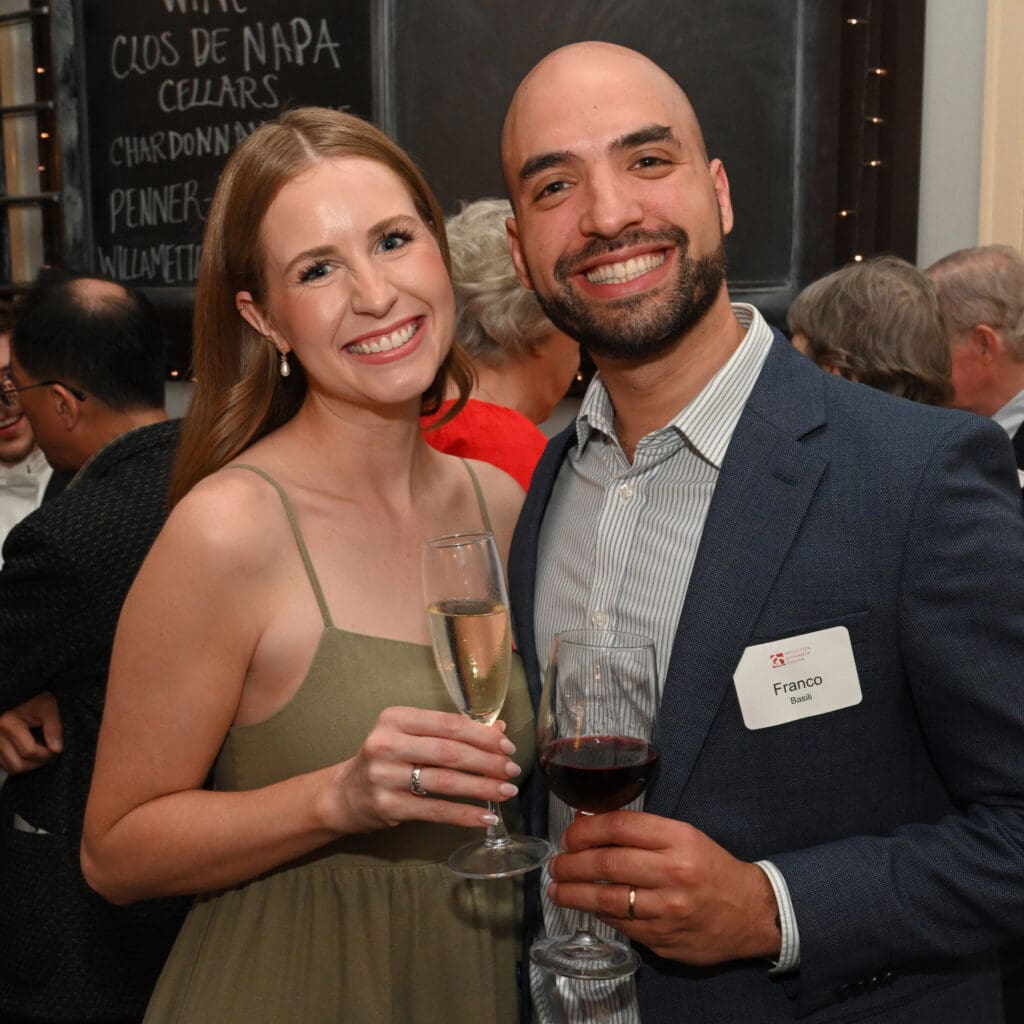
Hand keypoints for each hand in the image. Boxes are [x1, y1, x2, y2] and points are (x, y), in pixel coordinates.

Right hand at [0, 692, 63, 773]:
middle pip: (19, 764)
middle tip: (52, 753)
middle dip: (39, 762)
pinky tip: (32, 754)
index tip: (57, 749)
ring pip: (12, 768)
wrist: (23, 697)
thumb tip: (56, 749)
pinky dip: (21, 764)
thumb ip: (54, 728)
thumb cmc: (36, 701)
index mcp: (8, 723)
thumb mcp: (48, 708)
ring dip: (30, 765)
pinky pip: (6, 766)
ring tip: (43, 753)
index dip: (47, 754)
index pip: (29, 750)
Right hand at [326, 706, 521, 834]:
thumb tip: (499, 731)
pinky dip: (464, 814)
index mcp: (395, 718)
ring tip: (506, 791)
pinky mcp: (388, 806)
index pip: (448, 724)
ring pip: (445, 781)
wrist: (344, 794)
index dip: (482, 735)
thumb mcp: (411, 737)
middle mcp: (387, 744)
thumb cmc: (386, 759)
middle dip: (487, 761)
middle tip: (512, 769)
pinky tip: (486, 816)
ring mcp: (385, 776)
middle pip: (449, 751)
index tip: (506, 746)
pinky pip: (435, 810)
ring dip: (481, 787)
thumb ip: (450, 732)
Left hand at [546, 810, 780, 964]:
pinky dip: (600, 914)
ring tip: (557, 890)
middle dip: (572, 864)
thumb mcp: (683, 835)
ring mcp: (667, 910)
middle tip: (556, 864)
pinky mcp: (663, 938)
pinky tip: (588, 907)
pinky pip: (621, 925)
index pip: (619, 827)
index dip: (585, 830)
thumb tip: (588, 823)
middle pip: (607, 864)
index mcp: (678, 839)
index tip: (569, 835)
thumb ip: (639, 831)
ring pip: (607, 900)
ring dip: (574, 894)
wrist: (752, 912)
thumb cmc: (711, 867)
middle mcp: (673, 873)